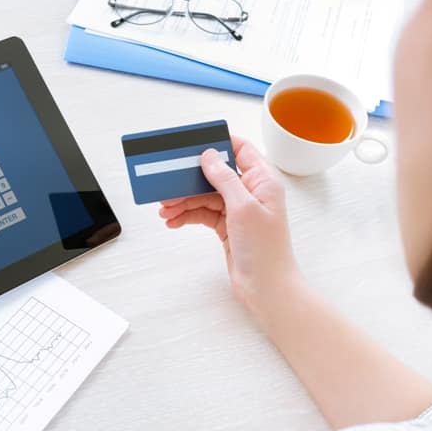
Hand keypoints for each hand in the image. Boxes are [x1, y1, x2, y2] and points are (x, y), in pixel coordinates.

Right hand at [159, 136, 301, 318]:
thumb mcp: (242, 207)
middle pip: (215, 174)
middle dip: (190, 178)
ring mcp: (239, 210)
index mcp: (263, 180)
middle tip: (168, 181)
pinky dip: (187, 216)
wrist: (266, 288)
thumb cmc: (265, 250)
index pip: (240, 149)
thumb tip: (208, 155)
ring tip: (165, 208)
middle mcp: (251, 191)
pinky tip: (172, 221)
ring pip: (205, 195)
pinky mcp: (228, 227)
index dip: (218, 143)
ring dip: (184, 200)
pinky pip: (203, 214)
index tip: (193, 142)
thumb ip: (224, 178)